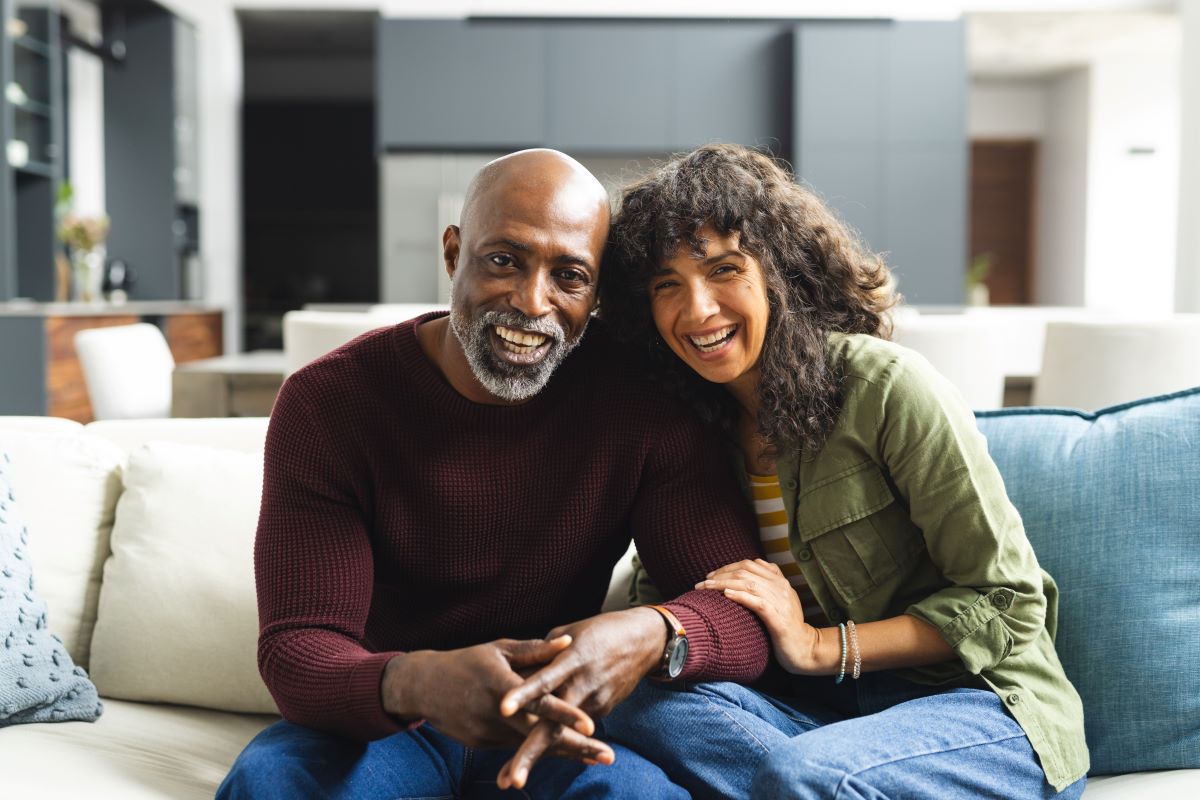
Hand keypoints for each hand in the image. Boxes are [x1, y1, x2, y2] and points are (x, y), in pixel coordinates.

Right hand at [381, 637, 612, 762]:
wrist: (422, 687)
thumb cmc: (466, 661)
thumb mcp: (500, 650)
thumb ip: (535, 650)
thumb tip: (569, 641)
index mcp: (500, 684)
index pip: (537, 702)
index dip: (564, 714)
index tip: (592, 726)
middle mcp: (494, 713)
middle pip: (540, 734)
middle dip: (576, 747)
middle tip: (607, 756)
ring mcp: (486, 732)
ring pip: (530, 745)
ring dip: (564, 753)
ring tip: (596, 757)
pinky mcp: (482, 744)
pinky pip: (516, 747)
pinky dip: (539, 750)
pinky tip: (567, 753)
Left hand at [494, 608, 665, 788]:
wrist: (644, 640)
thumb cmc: (600, 631)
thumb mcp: (569, 632)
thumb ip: (542, 653)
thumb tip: (517, 671)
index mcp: (571, 660)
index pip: (544, 681)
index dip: (524, 694)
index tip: (502, 709)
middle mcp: (583, 686)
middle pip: (554, 725)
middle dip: (531, 753)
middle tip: (512, 780)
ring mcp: (595, 703)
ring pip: (562, 735)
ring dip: (537, 756)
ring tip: (512, 780)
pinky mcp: (602, 711)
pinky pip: (572, 727)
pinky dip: (554, 739)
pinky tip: (531, 755)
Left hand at [697, 558, 818, 673]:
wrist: (806, 649)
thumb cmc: (788, 626)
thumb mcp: (781, 599)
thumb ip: (770, 582)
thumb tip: (755, 564)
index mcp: (780, 581)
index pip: (750, 564)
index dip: (727, 567)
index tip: (710, 575)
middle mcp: (780, 587)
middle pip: (745, 571)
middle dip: (720, 574)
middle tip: (702, 583)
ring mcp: (780, 602)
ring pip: (748, 584)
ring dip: (723, 583)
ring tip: (706, 587)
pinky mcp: (778, 619)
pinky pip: (757, 602)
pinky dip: (741, 596)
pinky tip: (726, 595)